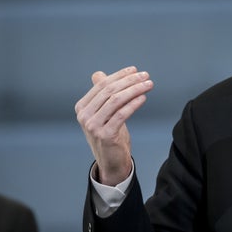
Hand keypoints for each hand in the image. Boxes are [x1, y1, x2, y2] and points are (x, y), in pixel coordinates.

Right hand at [75, 66, 153, 185]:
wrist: (111, 161)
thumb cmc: (109, 133)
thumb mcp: (103, 113)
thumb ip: (101, 95)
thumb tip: (98, 74)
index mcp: (82, 107)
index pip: (102, 84)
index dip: (119, 75)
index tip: (135, 70)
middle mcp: (84, 115)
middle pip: (109, 91)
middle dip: (129, 81)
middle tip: (145, 76)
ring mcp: (92, 126)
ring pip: (116, 100)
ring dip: (135, 90)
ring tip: (148, 85)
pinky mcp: (104, 135)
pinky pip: (121, 114)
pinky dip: (133, 104)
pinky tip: (143, 98)